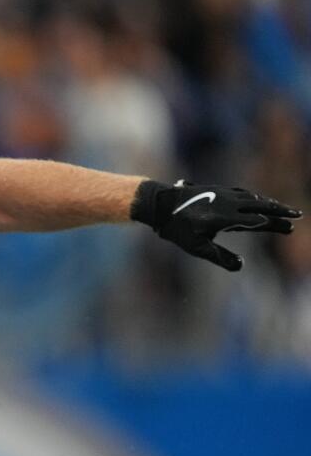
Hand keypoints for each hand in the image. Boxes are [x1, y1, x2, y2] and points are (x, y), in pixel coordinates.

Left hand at [131, 179, 301, 270]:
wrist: (159, 203)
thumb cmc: (176, 229)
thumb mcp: (196, 248)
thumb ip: (219, 257)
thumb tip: (241, 266)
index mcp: (226, 218)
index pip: (257, 222)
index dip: (274, 225)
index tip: (289, 228)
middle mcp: (228, 203)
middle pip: (260, 206)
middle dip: (280, 211)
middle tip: (297, 215)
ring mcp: (223, 194)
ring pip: (252, 198)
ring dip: (268, 203)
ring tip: (281, 208)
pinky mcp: (216, 189)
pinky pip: (241, 192)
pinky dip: (254, 197)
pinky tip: (256, 199)